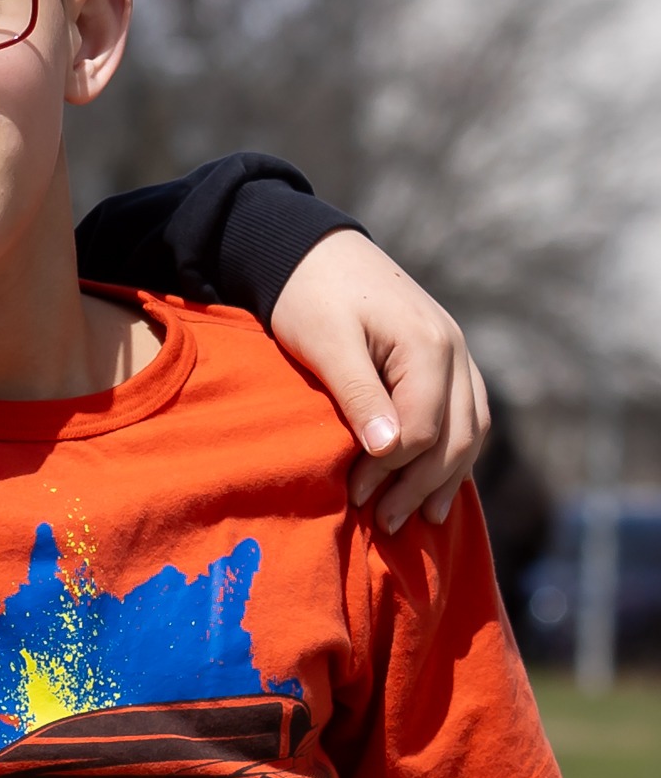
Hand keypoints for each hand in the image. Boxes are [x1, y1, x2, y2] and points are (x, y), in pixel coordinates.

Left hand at [269, 229, 488, 533]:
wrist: (312, 252)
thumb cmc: (308, 297)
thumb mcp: (326, 344)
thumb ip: (358, 393)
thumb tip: (389, 449)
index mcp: (428, 345)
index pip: (424, 428)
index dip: (391, 468)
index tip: (354, 494)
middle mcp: (455, 350)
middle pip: (455, 436)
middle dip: (421, 485)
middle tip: (384, 525)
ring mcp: (457, 355)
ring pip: (470, 430)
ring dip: (444, 478)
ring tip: (415, 520)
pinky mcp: (444, 362)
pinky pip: (465, 416)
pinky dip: (453, 454)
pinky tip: (435, 486)